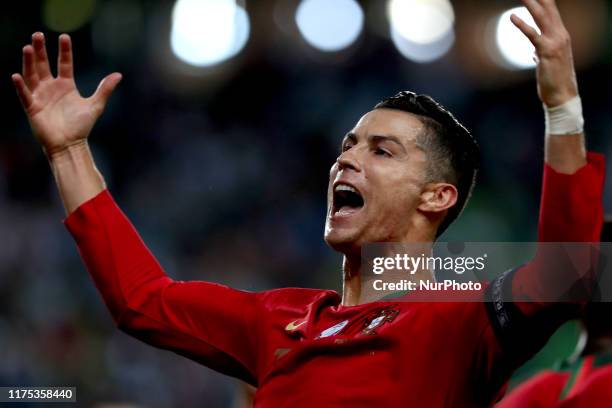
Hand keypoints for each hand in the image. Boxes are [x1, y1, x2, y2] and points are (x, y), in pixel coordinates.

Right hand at [11, 32, 121, 157]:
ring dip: (29, 62)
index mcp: (66, 86)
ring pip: (32, 75)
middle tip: (38, 34)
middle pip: (44, 64)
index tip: (64, 36)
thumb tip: (119, 75)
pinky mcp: (32, 107)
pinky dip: (21, 86)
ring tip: (28, 47)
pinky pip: (25, 95)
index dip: (64, 51)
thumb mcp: (95, 105)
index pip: (64, 63)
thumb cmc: (81, 127)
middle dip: (41, 50)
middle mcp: (51, 88)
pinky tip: (17, 75)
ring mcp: (40, 96)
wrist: (70, 145)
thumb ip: (104, 89)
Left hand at [511, 0, 577, 106]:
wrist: (562, 95)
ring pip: (542, 18)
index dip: (544, 1)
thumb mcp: (547, 63)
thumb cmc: (554, 81)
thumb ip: (541, 53)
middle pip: (549, 10)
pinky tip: (512, 16)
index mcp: (561, 36)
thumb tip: (534, 51)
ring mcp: (555, 43)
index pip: (552, 13)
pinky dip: (522, 24)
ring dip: (532, 4)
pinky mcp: (546, 52)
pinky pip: (533, 35)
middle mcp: (561, 35)